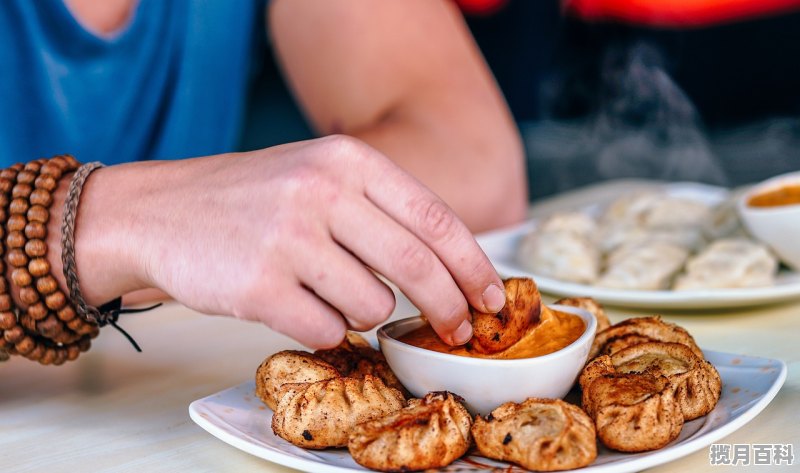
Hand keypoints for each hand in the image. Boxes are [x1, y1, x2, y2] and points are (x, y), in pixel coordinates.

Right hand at [68, 135, 505, 347]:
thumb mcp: (319, 177)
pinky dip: (323, 329)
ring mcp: (289, 238)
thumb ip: (381, 211)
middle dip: (449, 307)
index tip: (493, 297)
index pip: (437, 220)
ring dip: (364, 313)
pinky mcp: (259, 286)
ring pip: (372, 306)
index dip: (475, 266)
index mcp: (347, 160)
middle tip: (458, 331)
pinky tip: (295, 306)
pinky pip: (327, 330)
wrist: (161, 213)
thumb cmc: (252, 201)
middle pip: (418, 267)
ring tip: (327, 292)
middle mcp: (321, 191)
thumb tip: (451, 270)